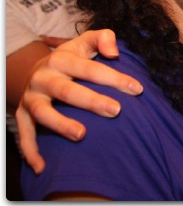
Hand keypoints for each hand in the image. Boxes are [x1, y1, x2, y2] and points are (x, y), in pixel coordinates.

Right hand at [16, 29, 142, 173]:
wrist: (36, 70)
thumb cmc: (72, 57)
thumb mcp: (85, 42)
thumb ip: (103, 38)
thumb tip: (114, 52)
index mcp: (61, 58)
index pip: (90, 68)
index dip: (114, 78)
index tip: (137, 89)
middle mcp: (43, 77)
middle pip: (67, 90)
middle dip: (91, 101)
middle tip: (116, 111)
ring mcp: (31, 98)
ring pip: (43, 112)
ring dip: (60, 125)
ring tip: (82, 135)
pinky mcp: (22, 115)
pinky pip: (24, 135)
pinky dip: (31, 152)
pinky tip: (43, 167)